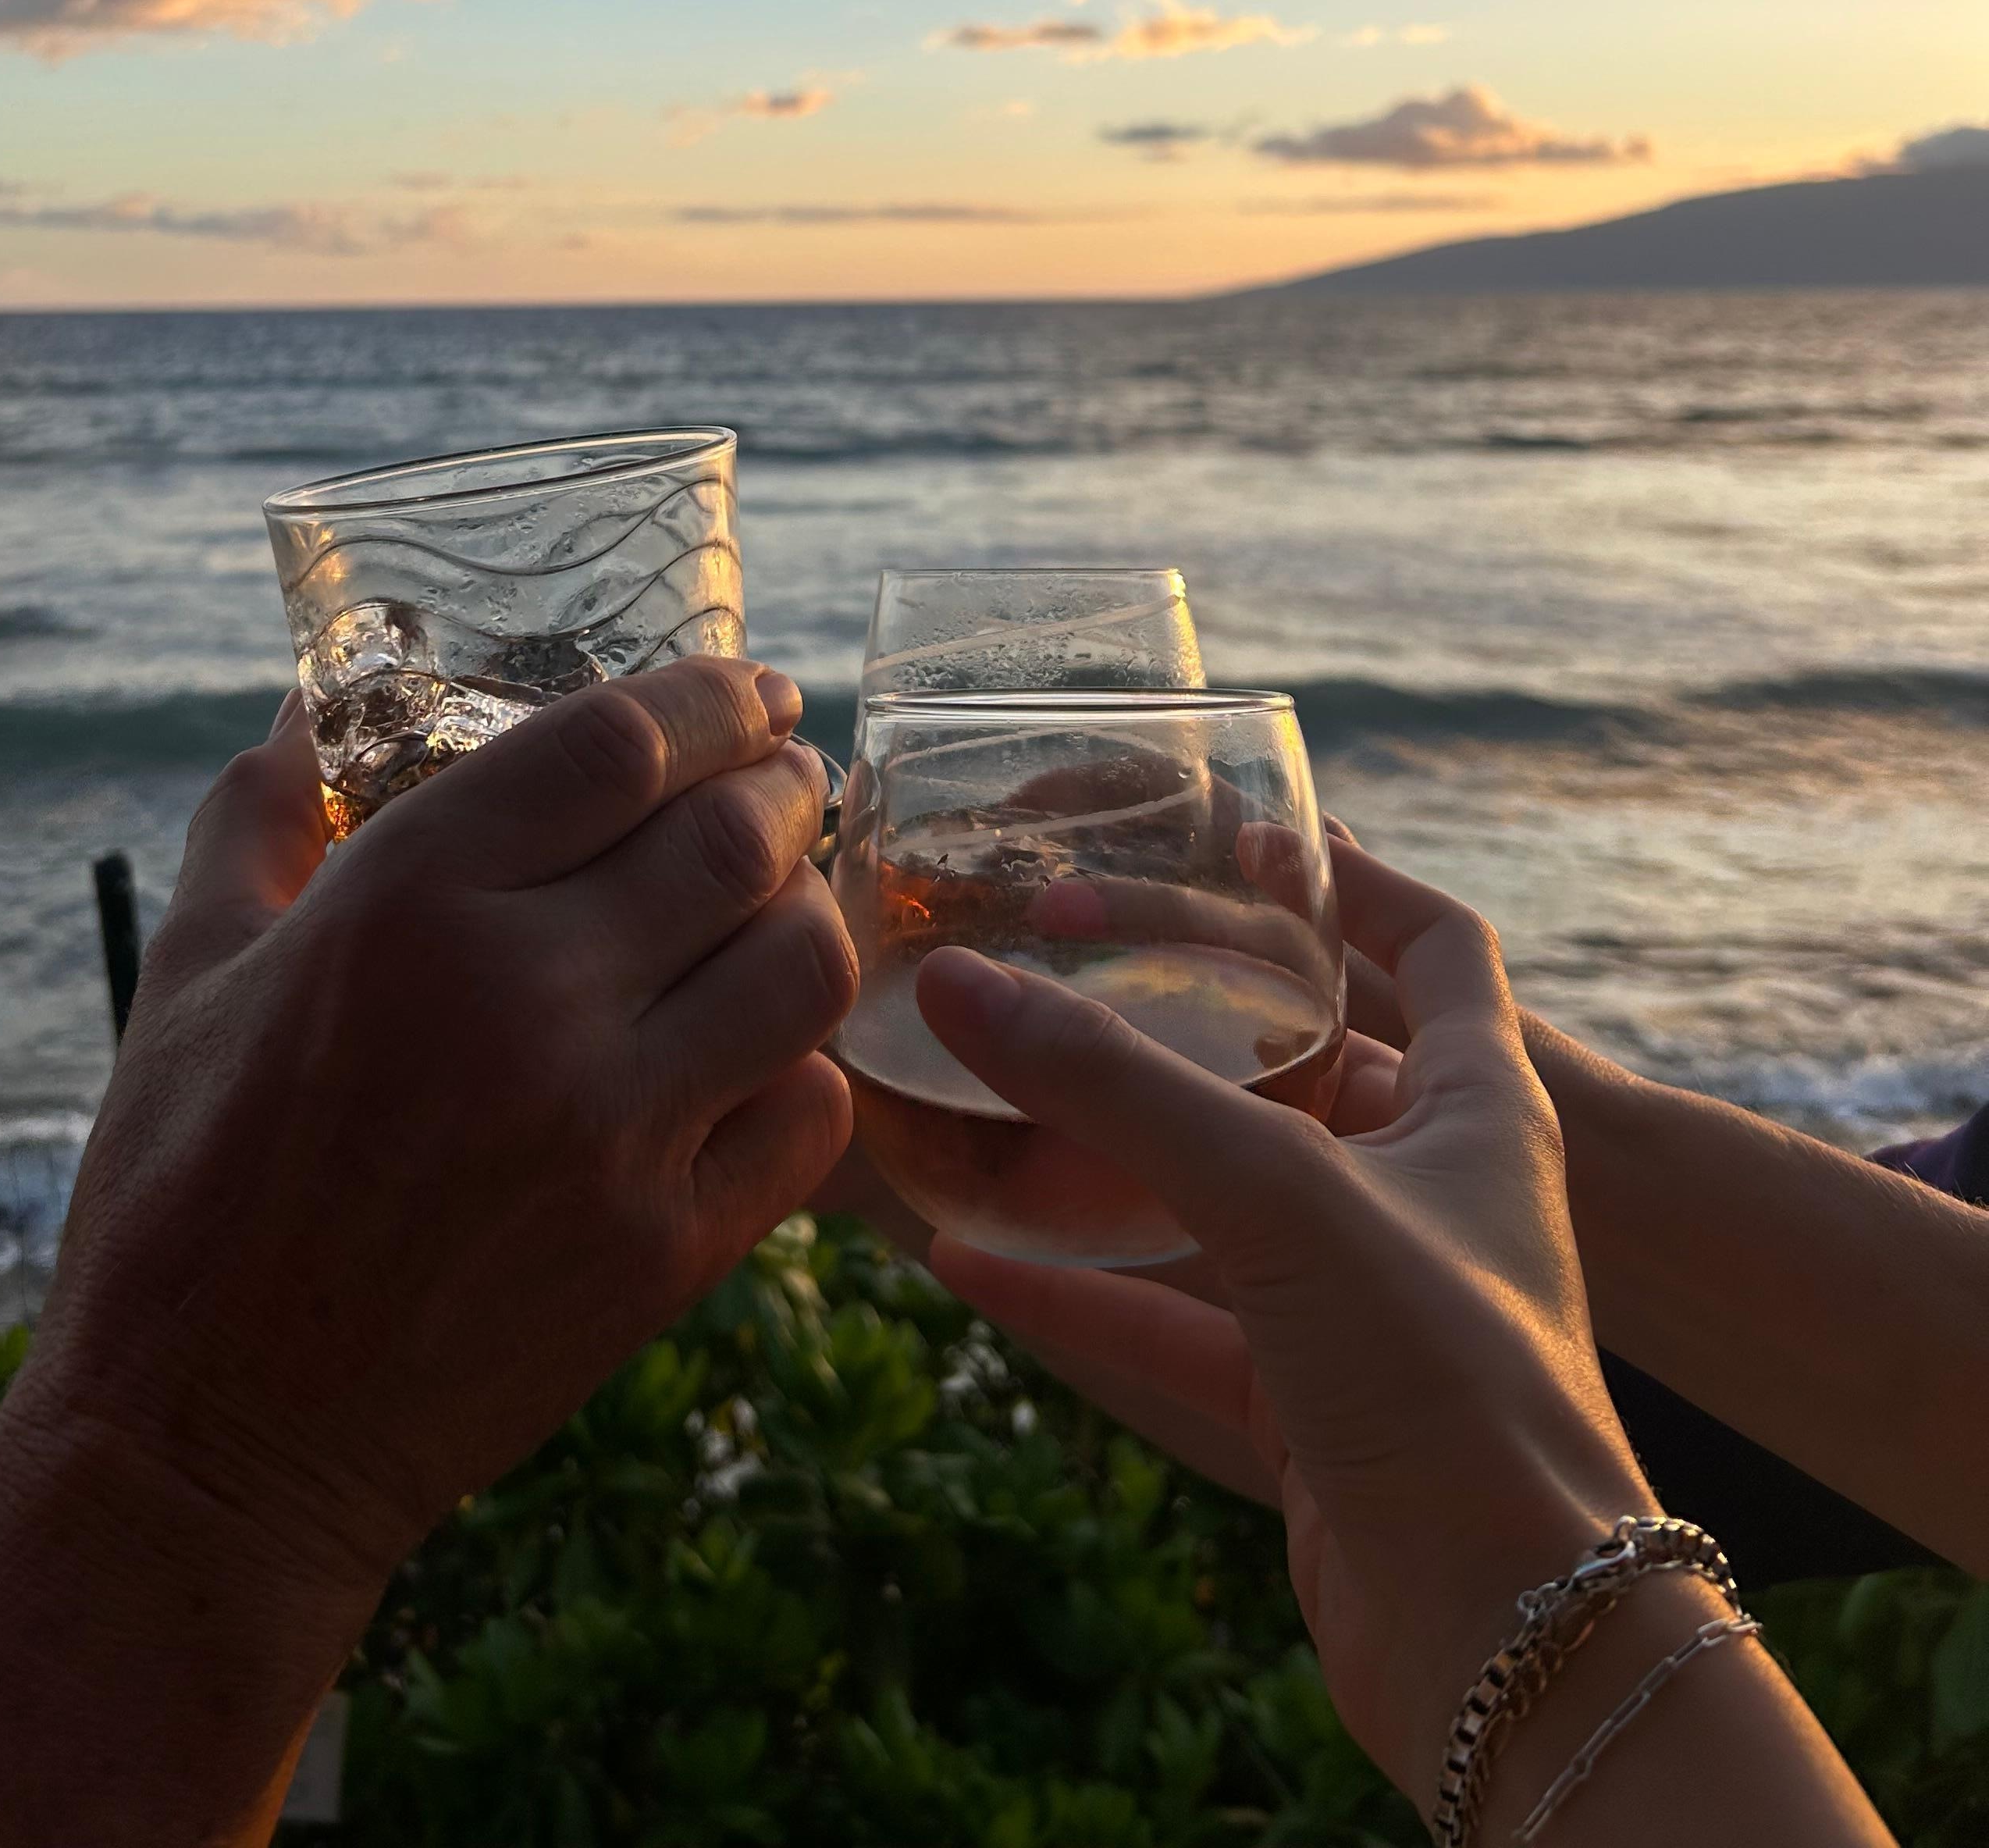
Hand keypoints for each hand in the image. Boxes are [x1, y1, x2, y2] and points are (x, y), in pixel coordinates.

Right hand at [21, 656, 857, 1616]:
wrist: (210, 1447)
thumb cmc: (180, 1193)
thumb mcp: (189, 977)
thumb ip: (256, 818)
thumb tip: (297, 707)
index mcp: (409, 903)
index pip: (622, 743)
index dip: (712, 697)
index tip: (754, 688)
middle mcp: (528, 998)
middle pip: (737, 837)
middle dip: (784, 788)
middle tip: (787, 780)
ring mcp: (611, 1133)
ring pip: (801, 968)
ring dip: (810, 912)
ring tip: (787, 899)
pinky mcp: (663, 1254)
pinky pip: (806, 1115)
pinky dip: (805, 1063)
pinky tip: (764, 1048)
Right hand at [916, 833, 1655, 1810]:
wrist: (1515, 1642)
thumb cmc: (1447, 1381)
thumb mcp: (1278, 1194)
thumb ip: (1115, 1084)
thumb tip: (960, 981)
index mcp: (1477, 1111)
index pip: (1438, 950)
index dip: (1356, 882)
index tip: (1245, 834)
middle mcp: (1427, 1196)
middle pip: (1299, 1070)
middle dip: (1183, 1019)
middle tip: (1062, 958)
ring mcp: (1366, 1308)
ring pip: (1218, 1203)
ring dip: (1107, 1159)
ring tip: (987, 1097)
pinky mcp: (1307, 1413)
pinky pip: (1172, 1324)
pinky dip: (1076, 1292)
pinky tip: (966, 1263)